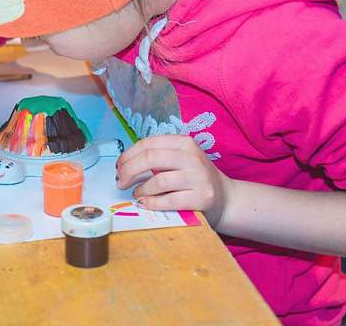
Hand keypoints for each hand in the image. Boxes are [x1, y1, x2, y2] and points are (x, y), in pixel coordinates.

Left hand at [115, 134, 232, 227]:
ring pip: (159, 181)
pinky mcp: (202, 197)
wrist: (226, 198)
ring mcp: (198, 177)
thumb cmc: (195, 178)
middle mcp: (192, 157)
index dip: (128, 155)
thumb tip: (125, 164)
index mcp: (184, 143)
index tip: (119, 166)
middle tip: (121, 181)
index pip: (148, 144)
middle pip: (151, 159)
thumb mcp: (181, 160)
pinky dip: (152, 203)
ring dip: (141, 189)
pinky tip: (145, 203)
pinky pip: (169, 200)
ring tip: (136, 193)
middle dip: (129, 170)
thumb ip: (158, 157)